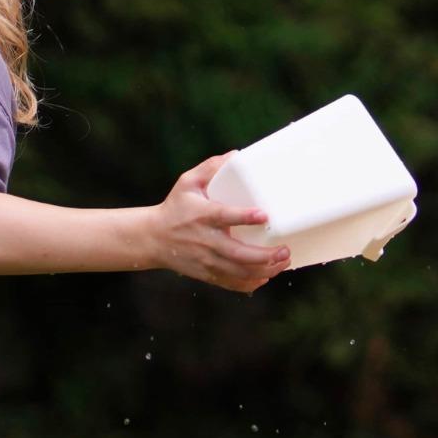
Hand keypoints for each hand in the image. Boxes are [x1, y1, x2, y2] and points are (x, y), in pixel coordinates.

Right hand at [154, 153, 291, 293]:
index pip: (224, 216)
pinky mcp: (207, 273)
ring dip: (264, 270)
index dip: (244, 217)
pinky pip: (232, 283)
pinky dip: (251, 282)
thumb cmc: (175, 208)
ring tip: (283, 261)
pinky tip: (267, 274)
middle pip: (237, 254)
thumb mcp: (188, 183)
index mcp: (202, 216)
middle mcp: (206, 241)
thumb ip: (211, 168)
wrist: (152, 238)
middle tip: (284, 250)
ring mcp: (207, 260)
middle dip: (264, 256)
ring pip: (239, 272)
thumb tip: (237, 155)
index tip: (264, 215)